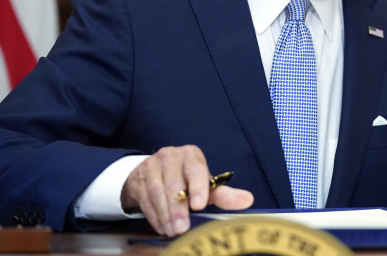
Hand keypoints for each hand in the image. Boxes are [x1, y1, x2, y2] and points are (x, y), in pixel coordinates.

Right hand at [121, 145, 253, 236]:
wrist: (154, 174)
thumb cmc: (186, 180)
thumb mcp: (205, 185)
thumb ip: (223, 194)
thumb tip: (248, 200)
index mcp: (191, 155)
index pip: (195, 169)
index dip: (198, 187)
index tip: (199, 205)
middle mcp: (171, 155)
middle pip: (174, 183)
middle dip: (178, 208)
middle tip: (182, 229)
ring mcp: (152, 165)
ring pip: (157, 191)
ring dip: (165, 214)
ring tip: (172, 231)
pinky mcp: (138, 178)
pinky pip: (144, 198)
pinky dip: (153, 215)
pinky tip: (161, 227)